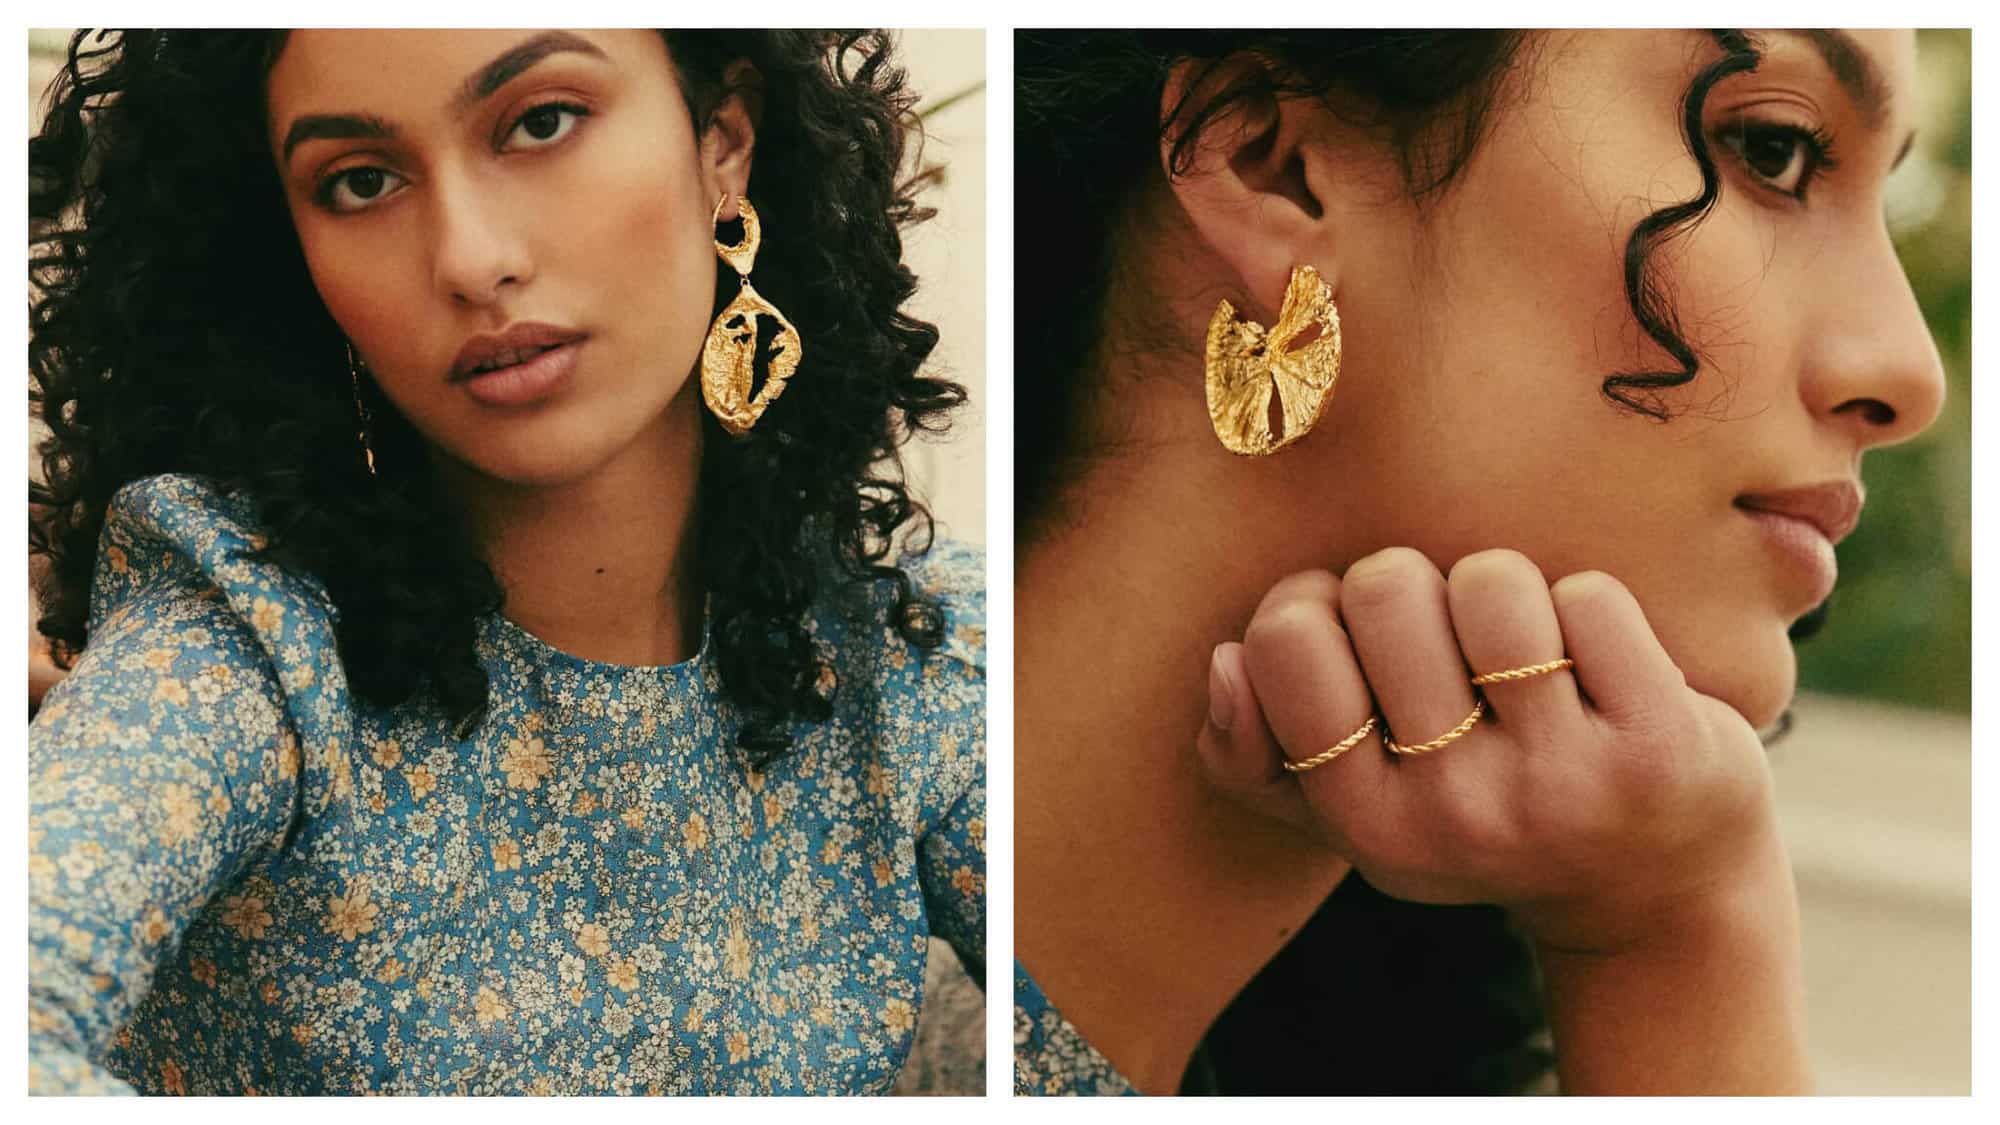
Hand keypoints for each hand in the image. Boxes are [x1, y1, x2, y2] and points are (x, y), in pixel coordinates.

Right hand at [1196, 547, 1781, 954]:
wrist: (1657, 894)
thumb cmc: (1481, 818)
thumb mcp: (1355, 812)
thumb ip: (1251, 751)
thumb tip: (1225, 662)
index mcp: (1365, 822)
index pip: (1284, 642)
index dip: (1315, 603)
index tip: (1357, 639)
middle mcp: (1455, 813)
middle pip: (1383, 587)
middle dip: (1416, 586)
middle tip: (1450, 645)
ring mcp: (1562, 783)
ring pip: (1490, 581)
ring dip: (1506, 590)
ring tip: (1522, 650)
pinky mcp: (1658, 747)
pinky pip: (1590, 598)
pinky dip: (1590, 608)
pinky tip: (1598, 667)